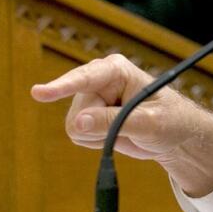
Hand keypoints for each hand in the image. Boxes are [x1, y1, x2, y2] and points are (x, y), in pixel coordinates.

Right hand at [31, 54, 212, 196]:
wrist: (174, 136)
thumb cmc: (170, 120)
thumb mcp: (148, 123)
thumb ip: (113, 122)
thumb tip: (78, 123)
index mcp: (117, 70)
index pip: (85, 78)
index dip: (61, 87)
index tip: (37, 93)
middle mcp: (99, 80)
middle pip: (79, 112)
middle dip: (99, 128)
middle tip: (130, 129)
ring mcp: (91, 98)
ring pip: (74, 126)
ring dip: (99, 136)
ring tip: (126, 130)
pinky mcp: (88, 116)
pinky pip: (78, 136)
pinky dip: (97, 141)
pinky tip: (117, 135)